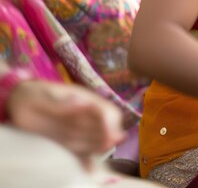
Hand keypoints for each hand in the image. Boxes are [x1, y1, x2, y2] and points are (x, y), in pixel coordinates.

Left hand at [6, 80, 123, 167]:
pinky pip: (80, 151)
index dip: (111, 124)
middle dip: (107, 139)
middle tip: (102, 148)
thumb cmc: (33, 94)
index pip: (106, 111)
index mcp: (84, 100)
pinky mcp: (66, 141)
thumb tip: (84, 102)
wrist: (20, 102)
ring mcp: (76, 129)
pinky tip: (88, 169)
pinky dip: (86, 160)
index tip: (110, 137)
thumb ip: (62, 101)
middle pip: (105, 128)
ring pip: (94, 140)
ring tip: (89, 155)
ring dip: (96, 148)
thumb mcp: (44, 95)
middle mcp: (85, 115)